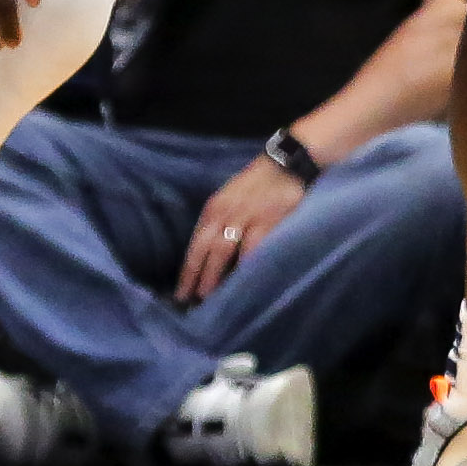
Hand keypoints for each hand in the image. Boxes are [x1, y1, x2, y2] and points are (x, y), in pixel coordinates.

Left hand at [176, 154, 306, 303]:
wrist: (286, 164)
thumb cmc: (257, 184)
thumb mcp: (230, 198)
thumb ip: (219, 223)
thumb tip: (208, 256)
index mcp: (214, 208)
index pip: (196, 244)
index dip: (188, 270)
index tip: (181, 292)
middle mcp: (225, 213)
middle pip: (204, 250)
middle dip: (196, 277)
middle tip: (190, 301)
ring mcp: (245, 217)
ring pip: (222, 252)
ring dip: (214, 276)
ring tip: (209, 298)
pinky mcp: (267, 221)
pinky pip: (251, 250)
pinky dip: (244, 268)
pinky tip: (240, 283)